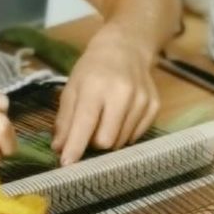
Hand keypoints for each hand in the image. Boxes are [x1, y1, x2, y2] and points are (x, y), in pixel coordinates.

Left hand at [55, 29, 160, 163]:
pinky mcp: (154, 106)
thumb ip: (65, 120)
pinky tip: (120, 117)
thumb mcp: (71, 88)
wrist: (125, 48)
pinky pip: (136, 136)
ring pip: (122, 141)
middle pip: (106, 140)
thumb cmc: (92, 69)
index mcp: (96, 87)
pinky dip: (124, 133)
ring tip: (105, 119)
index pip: (85, 124)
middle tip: (88, 131)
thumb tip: (59, 148)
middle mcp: (122, 94)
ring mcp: (142, 100)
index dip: (76, 147)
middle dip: (93, 143)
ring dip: (109, 138)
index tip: (66, 165)